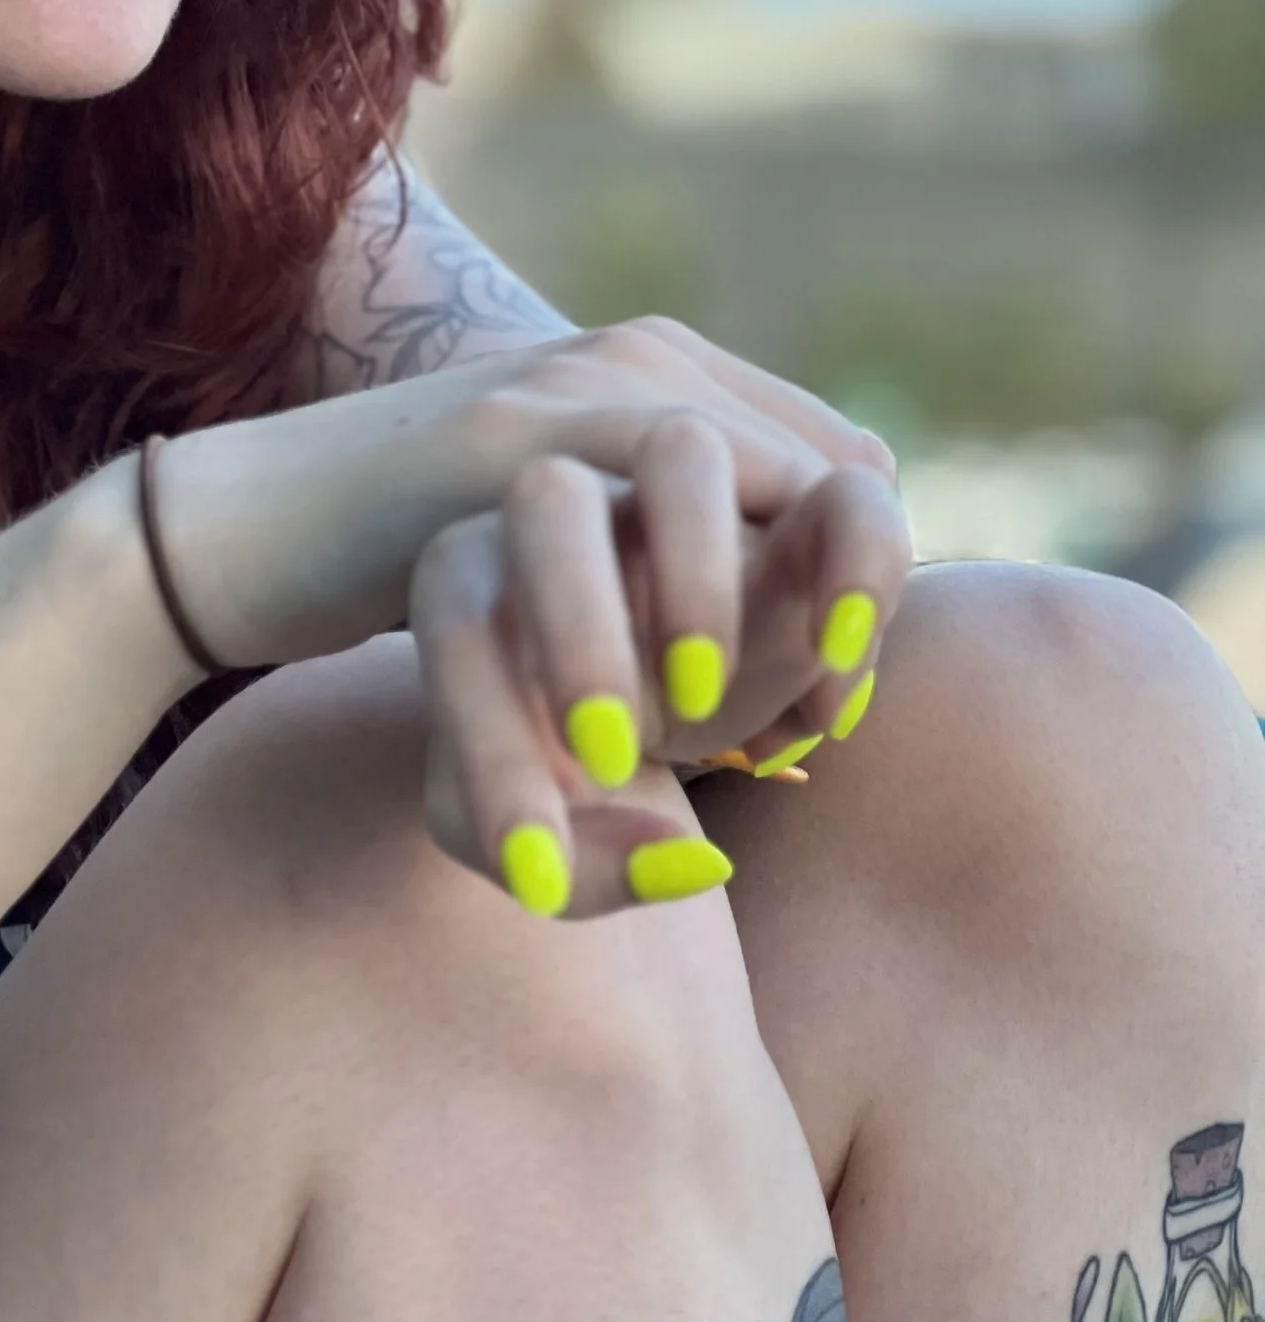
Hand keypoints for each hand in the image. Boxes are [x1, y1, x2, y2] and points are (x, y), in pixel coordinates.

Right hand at [155, 316, 900, 675]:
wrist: (243, 535)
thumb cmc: (407, 571)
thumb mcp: (570, 570)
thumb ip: (671, 580)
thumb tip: (803, 681)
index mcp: (671, 380)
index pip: (851, 474)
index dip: (859, 601)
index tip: (811, 721)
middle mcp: (643, 357)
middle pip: (844, 482)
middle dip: (842, 622)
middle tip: (794, 744)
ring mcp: (578, 380)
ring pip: (771, 482)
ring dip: (783, 618)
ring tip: (740, 732)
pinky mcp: (508, 433)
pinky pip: (662, 487)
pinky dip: (693, 602)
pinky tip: (660, 712)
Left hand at [407, 431, 909, 918]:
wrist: (647, 706)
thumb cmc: (561, 772)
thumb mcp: (534, 846)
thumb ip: (580, 870)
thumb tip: (690, 861)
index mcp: (474, 578)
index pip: (460, 620)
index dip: (490, 749)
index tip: (538, 866)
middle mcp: (572, 514)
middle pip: (551, 494)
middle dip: (580, 626)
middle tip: (610, 755)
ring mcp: (685, 499)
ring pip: (685, 450)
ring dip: (701, 575)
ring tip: (706, 708)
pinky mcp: (801, 508)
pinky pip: (844, 494)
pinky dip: (860, 577)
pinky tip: (833, 709)